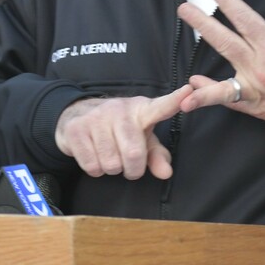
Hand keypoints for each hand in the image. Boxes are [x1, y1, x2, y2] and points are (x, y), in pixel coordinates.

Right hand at [54, 85, 191, 179]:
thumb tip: (166, 173)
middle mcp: (120, 110)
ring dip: (112, 169)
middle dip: (132, 170)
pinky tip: (95, 156)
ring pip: (111, 164)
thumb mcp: (142, 139)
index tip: (188, 91)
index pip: (160, 106)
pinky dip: (95, 170)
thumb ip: (157, 156)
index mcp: (142, 110)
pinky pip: (92, 165)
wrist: (78, 115)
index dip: (175, 100)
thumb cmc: (119, 129)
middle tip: (129, 165)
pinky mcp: (76, 129)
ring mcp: (96, 117)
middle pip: (133, 154)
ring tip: (110, 155)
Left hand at [178, 0, 264, 146]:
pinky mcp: (257, 107)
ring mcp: (256, 90)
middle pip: (224, 42)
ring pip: (220, 74)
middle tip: (185, 9)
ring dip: (199, 57)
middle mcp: (261, 70)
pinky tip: (194, 84)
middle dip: (202, 23)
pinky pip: (228, 99)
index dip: (229, 3)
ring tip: (183, 54)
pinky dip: (209, 92)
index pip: (245, 21)